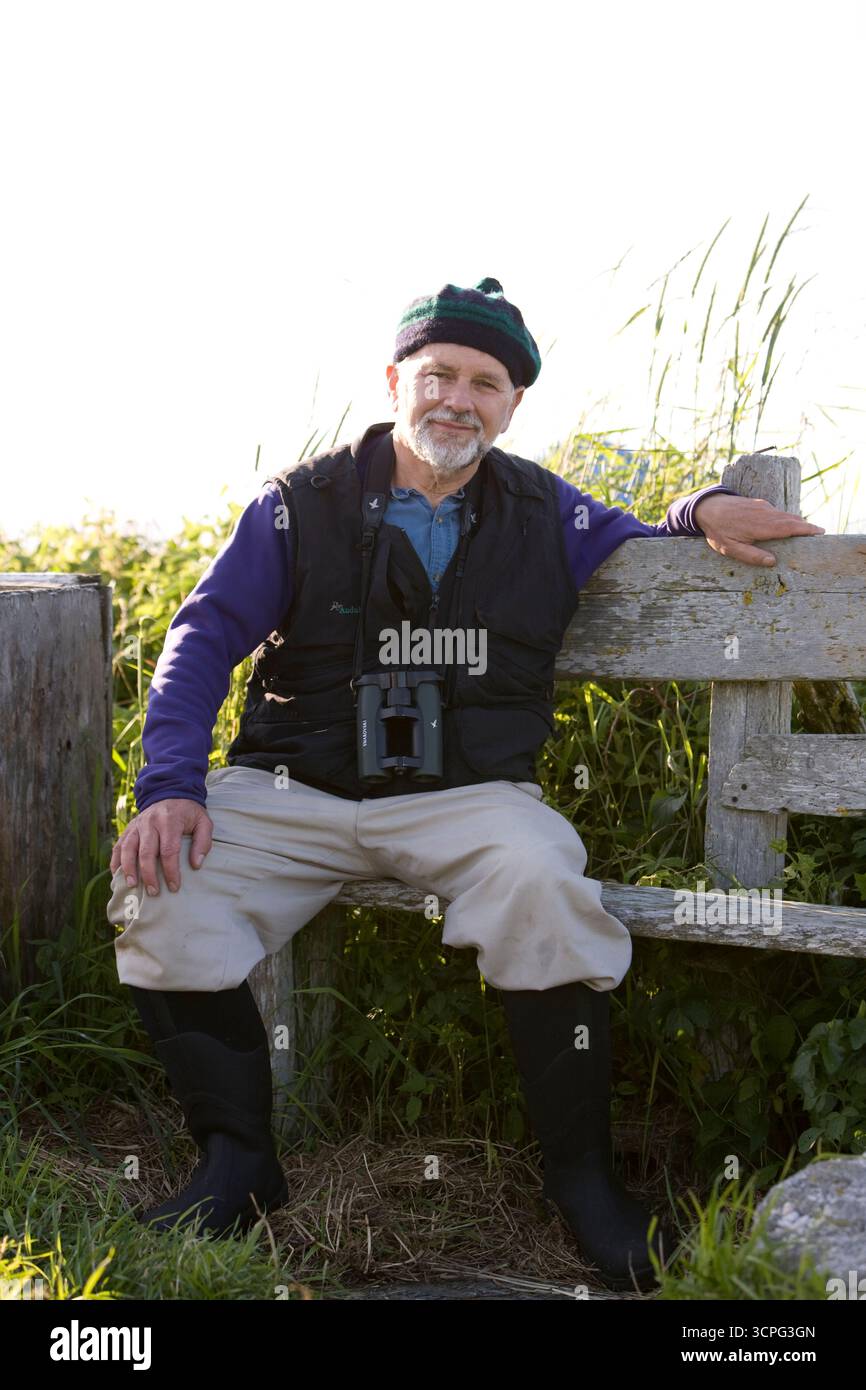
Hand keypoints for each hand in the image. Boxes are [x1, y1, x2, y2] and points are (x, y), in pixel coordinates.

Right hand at [110, 798, 212, 896]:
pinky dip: (116, 861)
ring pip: (128, 849)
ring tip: (132, 886)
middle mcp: (150, 822)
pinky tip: (117, 876)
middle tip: (154, 892)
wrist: (171, 792)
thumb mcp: (203, 822)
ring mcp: (136, 825)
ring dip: (129, 869)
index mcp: (169, 821)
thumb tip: (196, 865)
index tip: (174, 887)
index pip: (169, 850)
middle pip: (146, 852)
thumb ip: (203, 842)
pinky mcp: (128, 829)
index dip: (171, 871)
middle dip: (149, 875)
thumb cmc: (189, 813)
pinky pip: (118, 846)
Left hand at [693, 494, 824, 565]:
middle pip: (792, 520)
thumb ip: (752, 556)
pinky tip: (787, 527)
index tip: (820, 533)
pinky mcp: (760, 504)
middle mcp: (766, 514)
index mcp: (761, 526)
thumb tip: (773, 562)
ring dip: (797, 523)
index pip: (790, 527)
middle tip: (819, 536)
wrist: (707, 507)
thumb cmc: (718, 531)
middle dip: (807, 527)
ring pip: (786, 515)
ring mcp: (764, 507)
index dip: (807, 529)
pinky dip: (786, 519)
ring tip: (807, 533)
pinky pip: (778, 512)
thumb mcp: (731, 549)